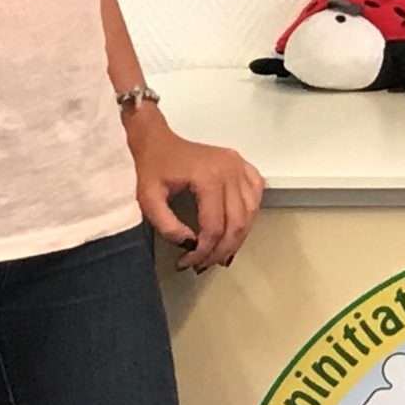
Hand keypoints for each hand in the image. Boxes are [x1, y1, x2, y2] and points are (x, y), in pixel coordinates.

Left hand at [128, 110, 265, 269]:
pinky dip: (250, 215)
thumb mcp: (148, 199)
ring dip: (238, 238)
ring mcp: (239, 167)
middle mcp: (230, 171)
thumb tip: (189, 245)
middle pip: (237, 223)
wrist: (156, 139)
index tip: (187, 263)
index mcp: (208, 177)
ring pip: (250, 213)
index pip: (214, 226)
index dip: (202, 251)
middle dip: (221, 251)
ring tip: (219, 254)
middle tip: (204, 264)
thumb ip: (167, 226)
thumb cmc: (151, 165)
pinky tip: (237, 228)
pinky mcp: (242, 166)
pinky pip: (256, 196)